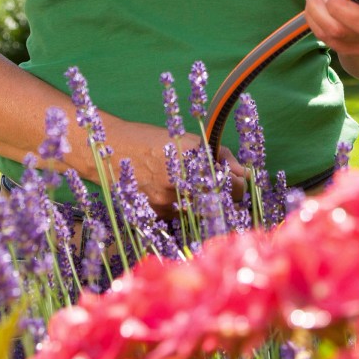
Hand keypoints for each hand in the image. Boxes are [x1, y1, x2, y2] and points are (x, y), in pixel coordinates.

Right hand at [106, 120, 251, 218]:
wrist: (112, 150)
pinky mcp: (154, 216)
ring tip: (189, 187)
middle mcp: (181, 186)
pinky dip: (181, 209)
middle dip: (223, 197)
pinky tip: (169, 194)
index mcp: (194, 163)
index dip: (238, 186)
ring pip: (199, 213)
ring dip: (201, 204)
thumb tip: (246, 173)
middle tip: (217, 187)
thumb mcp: (190, 141)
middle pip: (219, 204)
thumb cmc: (154, 141)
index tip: (237, 182)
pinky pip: (179, 218)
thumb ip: (222, 156)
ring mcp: (167, 204)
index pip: (233, 187)